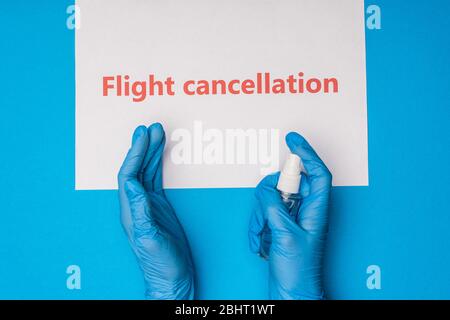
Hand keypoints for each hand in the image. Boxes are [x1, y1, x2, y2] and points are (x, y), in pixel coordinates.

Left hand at [118, 123, 193, 299]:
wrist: (171, 277)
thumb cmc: (159, 264)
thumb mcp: (149, 238)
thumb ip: (140, 212)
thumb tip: (132, 185)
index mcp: (130, 211)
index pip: (128, 175)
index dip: (135, 154)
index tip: (143, 136)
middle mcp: (136, 204)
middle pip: (136, 168)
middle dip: (142, 147)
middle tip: (150, 127)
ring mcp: (147, 204)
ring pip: (147, 171)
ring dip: (151, 152)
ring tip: (157, 132)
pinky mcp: (159, 207)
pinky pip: (157, 179)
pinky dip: (159, 164)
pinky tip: (162, 154)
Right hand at [249, 132, 331, 299]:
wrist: (292, 293)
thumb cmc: (298, 271)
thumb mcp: (284, 235)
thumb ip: (274, 206)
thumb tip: (265, 188)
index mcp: (316, 210)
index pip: (317, 172)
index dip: (306, 152)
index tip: (292, 138)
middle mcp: (305, 211)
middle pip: (287, 184)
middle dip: (269, 195)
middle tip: (265, 212)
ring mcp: (292, 218)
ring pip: (271, 199)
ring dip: (260, 216)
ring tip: (262, 236)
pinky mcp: (280, 226)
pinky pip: (264, 213)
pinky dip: (258, 225)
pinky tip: (261, 242)